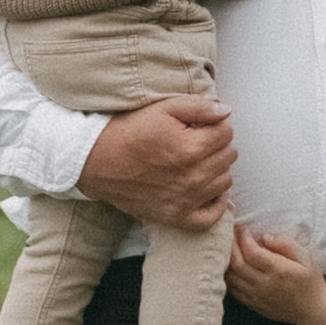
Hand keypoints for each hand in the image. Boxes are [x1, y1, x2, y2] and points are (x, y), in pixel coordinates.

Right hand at [80, 97, 233, 231]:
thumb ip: (200, 107)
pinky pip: (212, 217)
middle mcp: (192, 177)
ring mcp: (185, 200)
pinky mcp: (176, 217)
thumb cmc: (130, 131)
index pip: (227, 133)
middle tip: (197, 142)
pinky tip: (206, 189)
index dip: (215, 125)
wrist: (97, 162)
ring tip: (197, 162)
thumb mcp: (163, 108)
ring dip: (216, 169)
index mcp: (191, 148)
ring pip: (225, 182)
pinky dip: (214, 203)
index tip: (199, 125)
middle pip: (229, 156)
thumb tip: (227, 111)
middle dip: (217, 145)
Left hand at [227, 221, 325, 324]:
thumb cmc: (311, 281)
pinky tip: (230, 266)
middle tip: (230, 233)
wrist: (313, 311)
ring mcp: (257, 296)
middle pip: (237, 263)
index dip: (243, 238)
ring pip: (231, 277)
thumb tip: (264, 237)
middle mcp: (264, 284)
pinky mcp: (253, 304)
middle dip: (230, 245)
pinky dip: (228, 276)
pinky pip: (233, 290)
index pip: (252, 252)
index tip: (242, 227)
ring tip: (228, 247)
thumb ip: (286, 245)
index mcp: (279, 271)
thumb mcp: (307, 258)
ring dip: (226, 260)